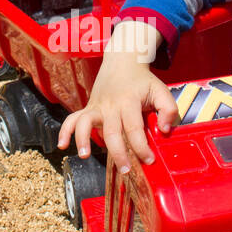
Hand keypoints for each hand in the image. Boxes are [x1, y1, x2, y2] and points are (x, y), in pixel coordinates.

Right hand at [55, 21, 176, 173]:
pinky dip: (65, 131)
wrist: (122, 61)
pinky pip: (72, 119)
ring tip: (85, 156)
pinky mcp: (88, 108)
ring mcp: (96, 107)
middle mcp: (110, 105)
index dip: (141, 146)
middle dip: (118, 153)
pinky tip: (63, 145)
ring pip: (85, 123)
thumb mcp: (160, 90)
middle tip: (126, 170)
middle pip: (111, 132)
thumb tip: (164, 130)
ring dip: (83, 139)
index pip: (134, 128)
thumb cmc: (142, 80)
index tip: (148, 160)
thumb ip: (168, 109)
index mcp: (128, 102)